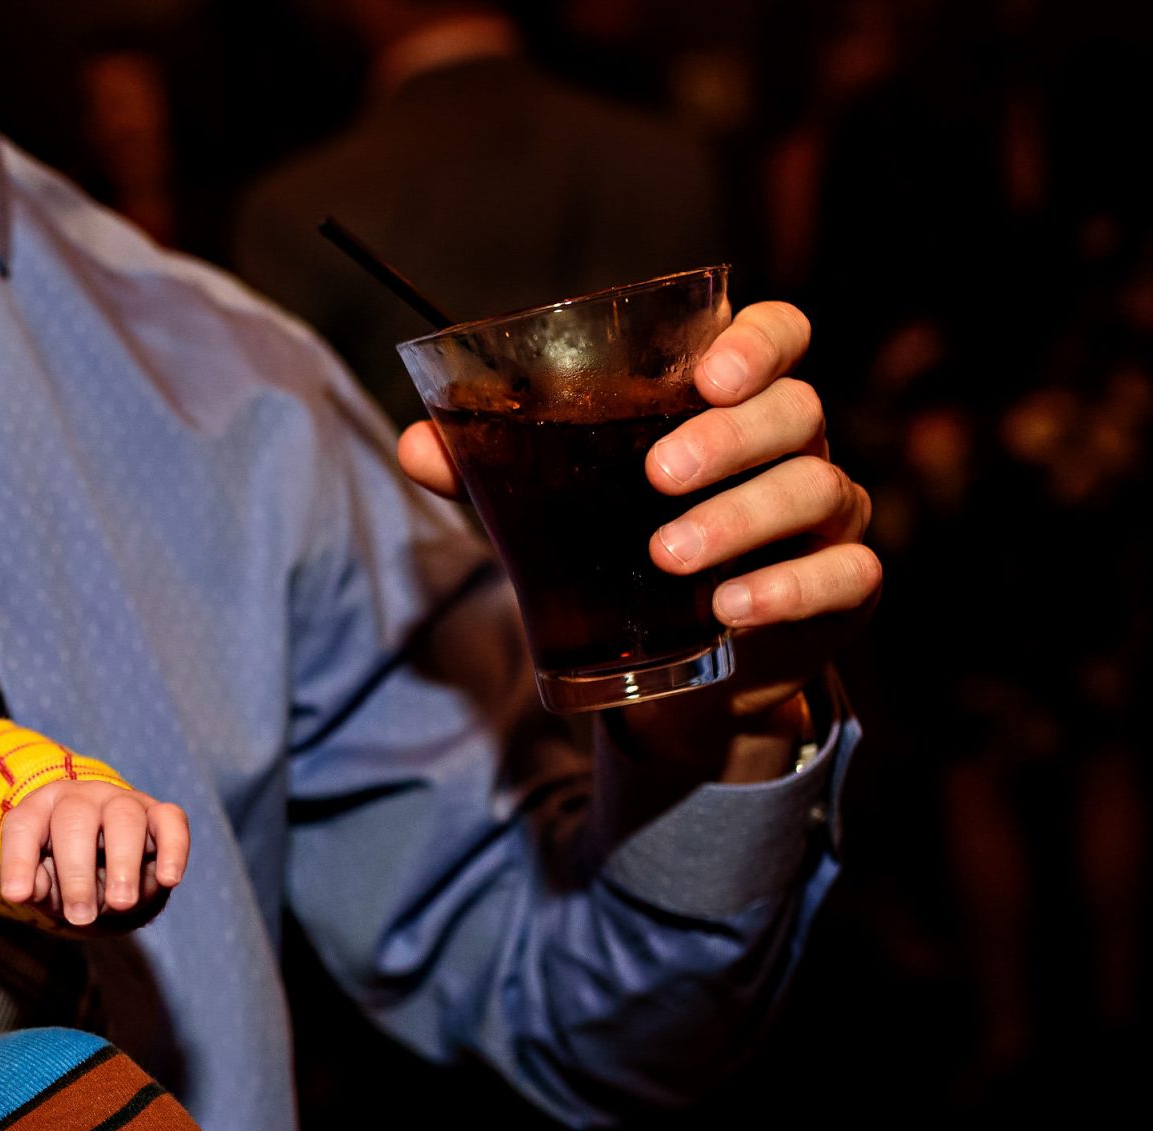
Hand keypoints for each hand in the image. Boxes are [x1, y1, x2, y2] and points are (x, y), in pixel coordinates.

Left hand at [0, 780, 191, 927]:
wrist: (106, 869)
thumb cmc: (67, 876)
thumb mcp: (45, 887)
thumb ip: (35, 887)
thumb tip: (28, 890)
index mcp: (41, 810)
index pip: (24, 826)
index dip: (18, 860)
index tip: (18, 896)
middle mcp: (81, 798)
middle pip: (76, 820)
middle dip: (77, 873)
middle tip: (80, 917)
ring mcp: (123, 802)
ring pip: (124, 819)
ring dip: (122, 864)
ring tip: (119, 904)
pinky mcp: (160, 815)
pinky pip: (171, 822)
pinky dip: (173, 849)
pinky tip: (168, 880)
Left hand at [399, 300, 877, 775]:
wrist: (678, 667)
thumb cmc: (622, 550)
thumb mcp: (556, 505)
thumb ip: (493, 469)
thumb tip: (416, 445)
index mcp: (735, 402)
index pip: (779, 335)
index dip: (757, 342)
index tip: (708, 374)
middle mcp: (795, 446)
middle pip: (796, 409)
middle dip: (729, 437)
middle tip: (658, 474)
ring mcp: (826, 517)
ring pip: (816, 488)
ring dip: (740, 519)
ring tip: (667, 556)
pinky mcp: (842, 588)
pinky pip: (842, 576)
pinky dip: (788, 588)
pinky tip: (730, 607)